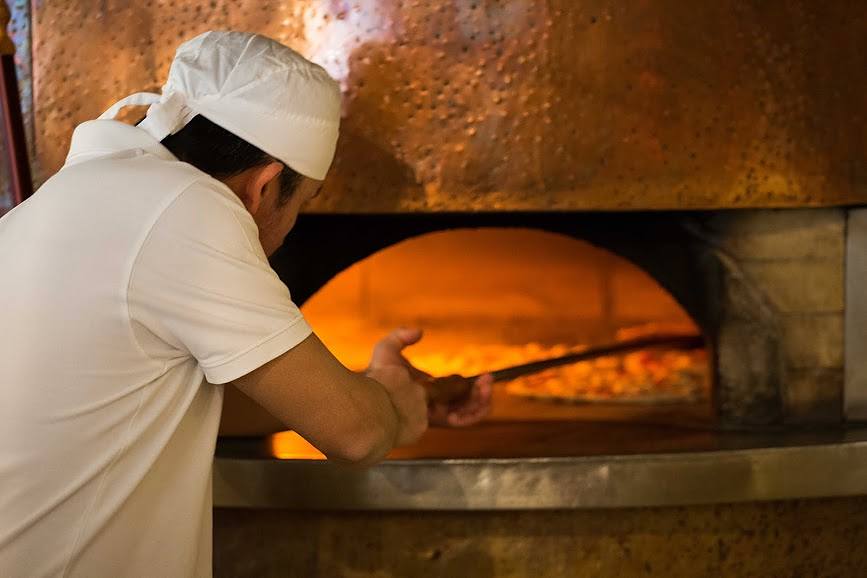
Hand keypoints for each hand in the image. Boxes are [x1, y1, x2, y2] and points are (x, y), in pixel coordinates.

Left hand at [369, 328, 492, 428]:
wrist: (371, 398)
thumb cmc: (376, 377)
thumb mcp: (387, 349)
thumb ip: (401, 336)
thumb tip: (419, 332)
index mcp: (423, 392)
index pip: (452, 391)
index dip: (467, 385)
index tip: (481, 376)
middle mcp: (431, 406)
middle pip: (463, 403)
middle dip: (479, 392)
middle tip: (488, 379)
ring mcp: (434, 415)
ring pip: (466, 412)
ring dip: (481, 400)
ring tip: (487, 384)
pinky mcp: (437, 421)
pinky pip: (463, 421)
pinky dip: (475, 410)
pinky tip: (480, 396)